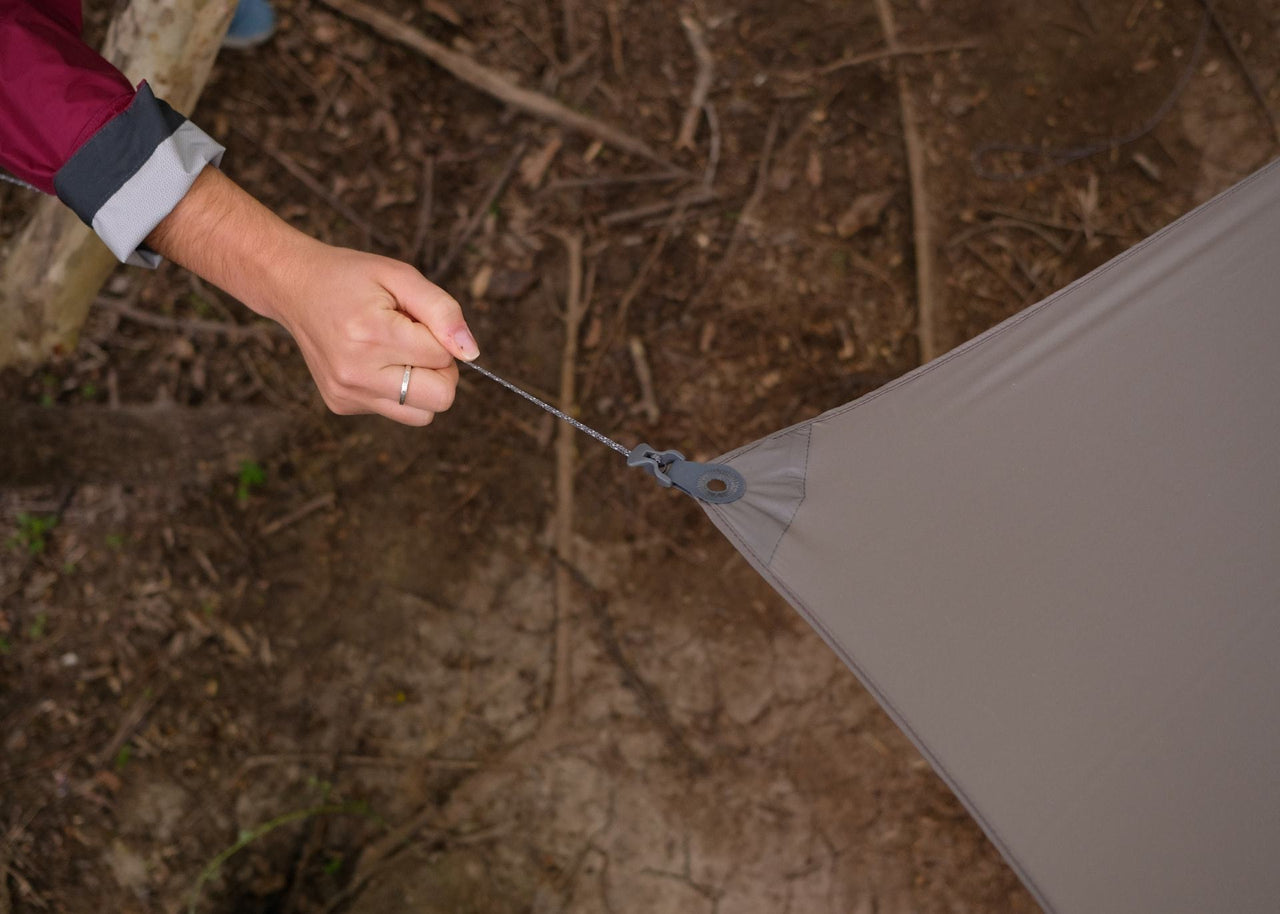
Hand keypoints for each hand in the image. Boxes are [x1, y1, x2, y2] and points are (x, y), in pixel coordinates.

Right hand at [146, 166, 478, 425]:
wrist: (293, 287)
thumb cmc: (351, 278)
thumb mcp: (400, 276)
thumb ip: (443, 311)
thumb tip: (471, 353)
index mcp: (371, 335)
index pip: (443, 358)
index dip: (442, 337)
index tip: (416, 319)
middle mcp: (355, 373)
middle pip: (440, 398)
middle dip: (442, 370)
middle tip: (418, 342)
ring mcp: (347, 394)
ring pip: (422, 414)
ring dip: (422, 385)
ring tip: (397, 352)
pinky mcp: (341, 405)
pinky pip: (396, 411)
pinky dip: (398, 390)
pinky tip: (374, 361)